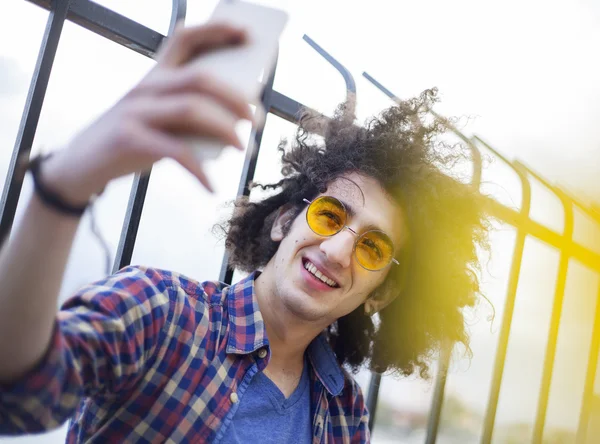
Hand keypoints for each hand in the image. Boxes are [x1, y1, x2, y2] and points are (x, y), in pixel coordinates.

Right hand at [43, 23, 255, 202]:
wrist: (82, 165)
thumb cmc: (133, 140)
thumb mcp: (161, 120)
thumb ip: (191, 113)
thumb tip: (238, 122)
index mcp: (155, 75)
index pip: (185, 38)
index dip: (217, 30)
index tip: (248, 34)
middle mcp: (145, 85)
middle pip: (199, 78)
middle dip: (236, 97)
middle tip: (258, 119)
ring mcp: (134, 110)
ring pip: (191, 109)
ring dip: (225, 129)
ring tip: (244, 148)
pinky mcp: (127, 138)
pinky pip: (175, 151)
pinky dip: (199, 171)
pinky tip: (211, 187)